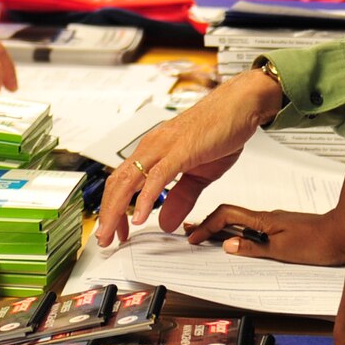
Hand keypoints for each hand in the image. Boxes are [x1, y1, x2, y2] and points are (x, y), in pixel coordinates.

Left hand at [94, 69, 283, 244]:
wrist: (240, 104)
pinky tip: (140, 217)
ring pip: (130, 181)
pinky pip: (158, 176)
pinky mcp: (181, 150)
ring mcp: (164, 147)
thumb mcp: (199, 174)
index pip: (123, 183)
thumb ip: (181, 198)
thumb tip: (165, 222)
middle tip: (104, 240)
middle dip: (108, 214)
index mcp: (154, 151)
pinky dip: (146, 198)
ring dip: (117, 210)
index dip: (113, 208)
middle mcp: (153, 147)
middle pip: (118, 184)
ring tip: (112, 233)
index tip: (113, 230)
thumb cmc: (219, 130)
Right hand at [185, 204, 344, 265]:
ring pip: (241, 222)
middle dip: (207, 224)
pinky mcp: (282, 228)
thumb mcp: (283, 250)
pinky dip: (239, 232)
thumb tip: (228, 245)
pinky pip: (254, 228)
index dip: (206, 226)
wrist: (344, 234)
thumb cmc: (318, 242)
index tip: (193, 237)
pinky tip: (238, 240)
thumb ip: (254, 248)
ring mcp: (274, 222)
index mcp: (264, 220)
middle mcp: (267, 218)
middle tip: (189, 231)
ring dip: (222, 228)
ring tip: (206, 236)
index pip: (226, 216)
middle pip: (230, 216)